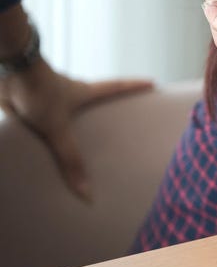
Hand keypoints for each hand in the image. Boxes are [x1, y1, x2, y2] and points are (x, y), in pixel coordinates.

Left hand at [0, 60, 151, 201]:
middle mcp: (69, 91)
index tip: (151, 82)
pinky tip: (37, 135)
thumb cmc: (39, 93)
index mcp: (84, 92)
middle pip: (93, 94)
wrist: (9, 73)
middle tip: (116, 109)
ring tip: (76, 128)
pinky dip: (43, 122)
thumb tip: (87, 193)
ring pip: (65, 104)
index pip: (117, 87)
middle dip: (104, 101)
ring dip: (71, 113)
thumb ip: (70, 159)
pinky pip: (41, 113)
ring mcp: (49, 94)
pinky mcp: (30, 99)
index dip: (135, 85)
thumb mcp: (58, 129)